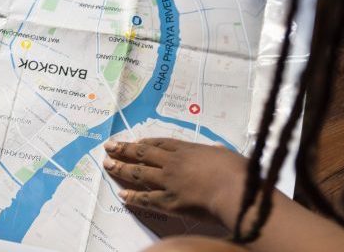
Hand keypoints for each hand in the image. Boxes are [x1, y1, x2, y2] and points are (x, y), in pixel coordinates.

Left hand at [102, 138, 245, 224]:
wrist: (234, 191)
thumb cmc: (236, 172)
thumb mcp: (225, 154)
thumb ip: (216, 152)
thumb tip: (215, 148)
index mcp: (187, 149)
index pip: (161, 143)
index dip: (145, 143)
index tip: (134, 142)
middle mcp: (173, 162)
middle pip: (143, 153)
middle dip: (124, 149)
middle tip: (109, 146)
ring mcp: (168, 181)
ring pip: (139, 172)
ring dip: (121, 168)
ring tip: (107, 164)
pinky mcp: (168, 201)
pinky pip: (145, 198)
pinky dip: (132, 196)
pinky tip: (122, 195)